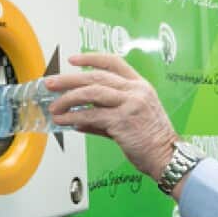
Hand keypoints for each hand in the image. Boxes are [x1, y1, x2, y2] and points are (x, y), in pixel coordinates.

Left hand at [44, 53, 179, 180]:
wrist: (166, 157)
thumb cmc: (151, 140)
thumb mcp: (131, 119)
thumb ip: (104, 116)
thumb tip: (78, 119)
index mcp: (140, 85)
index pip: (113, 63)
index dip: (91, 58)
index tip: (73, 60)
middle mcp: (135, 91)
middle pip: (96, 76)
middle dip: (69, 79)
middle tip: (51, 84)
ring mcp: (129, 104)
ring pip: (91, 92)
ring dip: (68, 98)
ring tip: (55, 106)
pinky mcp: (122, 121)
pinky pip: (91, 115)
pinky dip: (73, 117)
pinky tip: (63, 121)